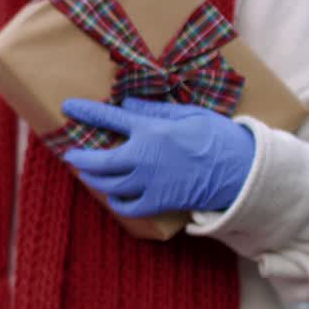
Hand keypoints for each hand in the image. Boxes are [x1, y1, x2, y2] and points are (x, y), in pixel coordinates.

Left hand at [60, 97, 255, 216]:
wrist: (241, 170)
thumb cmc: (217, 138)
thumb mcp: (189, 114)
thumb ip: (154, 111)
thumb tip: (126, 102)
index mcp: (152, 131)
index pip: (111, 118)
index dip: (87, 112)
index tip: (68, 107)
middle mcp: (143, 157)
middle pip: (99, 161)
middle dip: (80, 158)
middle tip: (70, 156)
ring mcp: (148, 182)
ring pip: (108, 184)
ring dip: (94, 179)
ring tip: (88, 174)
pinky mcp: (157, 201)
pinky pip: (127, 206)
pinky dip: (116, 201)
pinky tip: (114, 196)